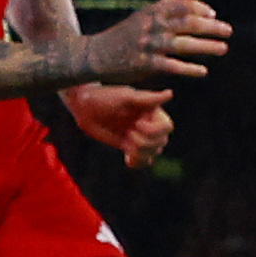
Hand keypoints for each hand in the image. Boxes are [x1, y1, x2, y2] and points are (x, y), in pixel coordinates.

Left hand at [65, 83, 179, 161]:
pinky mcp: (129, 146)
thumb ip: (148, 98)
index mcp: (152, 111)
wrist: (85, 106)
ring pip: (153, 153)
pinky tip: (126, 158)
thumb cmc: (105, 96)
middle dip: (145, 142)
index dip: (154, 130)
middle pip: (161, 142)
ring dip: (140, 153)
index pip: (166, 127)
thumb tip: (170, 93)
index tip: (136, 123)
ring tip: (126, 145)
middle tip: (128, 133)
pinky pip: (142, 162)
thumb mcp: (126, 97)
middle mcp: (149, 124)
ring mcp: (139, 136)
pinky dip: (137, 163)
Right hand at [76, 0, 234, 92]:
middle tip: (228, 31)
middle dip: (210, 26)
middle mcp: (151, 26)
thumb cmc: (125, 35)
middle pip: (186, 23)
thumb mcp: (146, 14)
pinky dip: (188, 68)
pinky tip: (203, 71)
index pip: (181, 6)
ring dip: (205, 47)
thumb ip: (171, 2)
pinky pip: (170, 66)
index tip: (214, 14)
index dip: (199, 8)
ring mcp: (147, 45)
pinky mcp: (144, 64)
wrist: (94, 55)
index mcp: (152, 12)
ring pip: (181, 44)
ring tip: (223, 49)